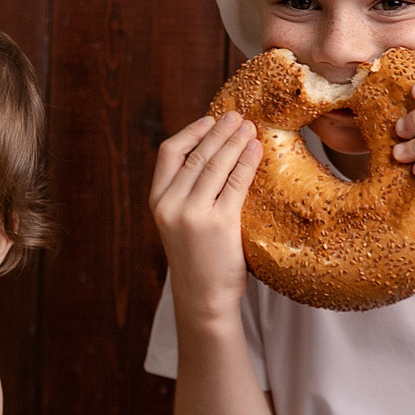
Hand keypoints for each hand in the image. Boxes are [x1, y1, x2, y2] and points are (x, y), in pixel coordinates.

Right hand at [150, 112, 262, 321]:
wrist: (203, 298)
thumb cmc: (198, 258)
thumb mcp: (179, 222)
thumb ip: (188, 192)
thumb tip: (215, 155)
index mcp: (158, 201)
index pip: (169, 153)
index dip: (191, 132)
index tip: (211, 120)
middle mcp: (170, 205)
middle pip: (196, 155)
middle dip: (219, 131)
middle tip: (238, 116)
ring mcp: (193, 214)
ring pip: (216, 164)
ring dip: (235, 141)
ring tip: (250, 128)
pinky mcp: (219, 224)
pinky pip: (236, 183)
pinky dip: (247, 162)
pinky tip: (256, 150)